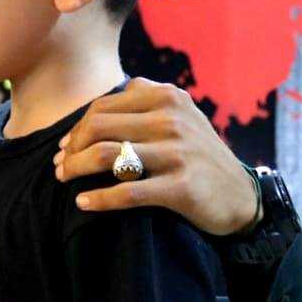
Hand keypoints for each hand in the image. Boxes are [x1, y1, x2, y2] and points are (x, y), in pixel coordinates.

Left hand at [53, 78, 259, 235]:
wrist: (241, 196)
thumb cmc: (197, 155)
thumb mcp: (180, 115)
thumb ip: (144, 99)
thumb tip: (92, 111)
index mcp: (166, 98)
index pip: (101, 108)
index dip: (75, 130)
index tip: (63, 149)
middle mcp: (172, 120)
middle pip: (97, 129)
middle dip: (70, 149)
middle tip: (60, 168)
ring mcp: (178, 153)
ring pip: (106, 156)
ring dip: (76, 169)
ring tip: (65, 181)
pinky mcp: (182, 186)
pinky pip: (126, 193)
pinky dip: (97, 199)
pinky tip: (83, 204)